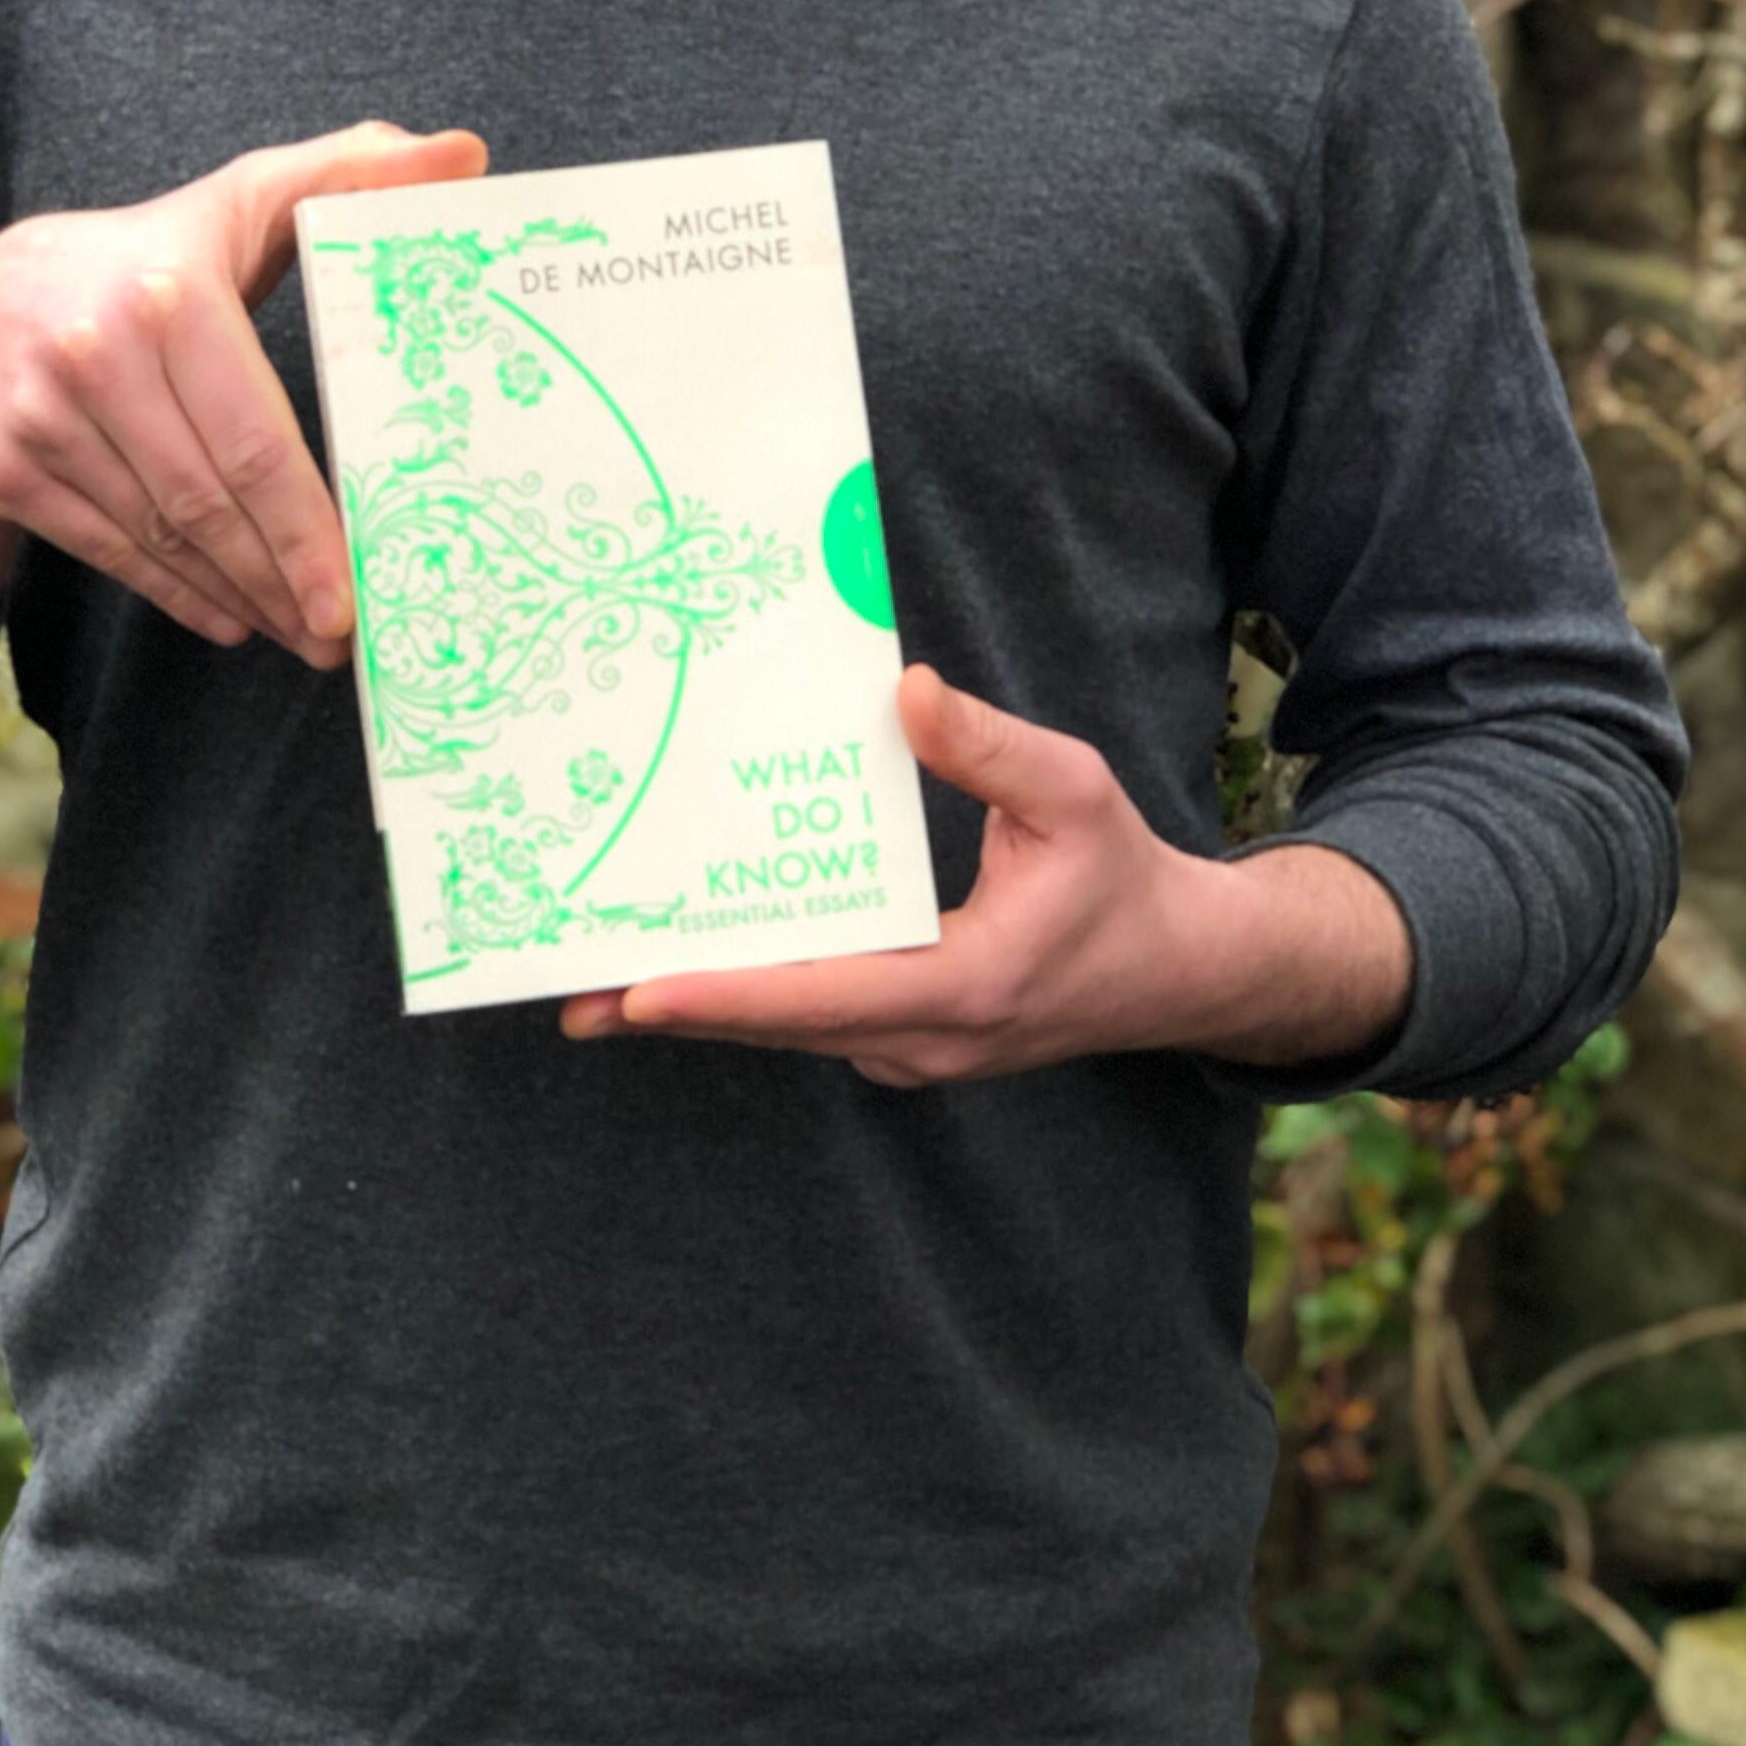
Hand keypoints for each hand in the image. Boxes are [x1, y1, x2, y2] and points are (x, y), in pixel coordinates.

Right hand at [0, 119, 485, 677]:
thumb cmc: (149, 258)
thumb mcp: (242, 201)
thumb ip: (352, 172)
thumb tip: (466, 153)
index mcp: (169, 298)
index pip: (252, 439)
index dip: (305, 525)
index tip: (352, 593)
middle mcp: (95, 358)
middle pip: (208, 502)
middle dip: (281, 581)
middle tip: (338, 637)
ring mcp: (43, 420)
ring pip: (161, 536)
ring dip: (238, 597)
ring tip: (298, 633)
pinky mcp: (9, 471)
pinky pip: (110, 552)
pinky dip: (174, 594)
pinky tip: (229, 618)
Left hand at [558, 662, 1413, 1083]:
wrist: (1179, 970)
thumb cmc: (1122, 876)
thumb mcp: (1074, 793)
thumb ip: (990, 748)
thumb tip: (908, 692)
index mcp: (963, 988)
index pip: (821, 998)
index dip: (725, 996)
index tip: (640, 993)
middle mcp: (922, 1043)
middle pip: (777, 1026)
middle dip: (674, 1005)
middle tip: (566, 984)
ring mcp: (910, 1053)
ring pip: (785, 1030)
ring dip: (699, 1004)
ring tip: (591, 978)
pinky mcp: (903, 1042)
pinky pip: (809, 1020)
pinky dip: (748, 994)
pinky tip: (685, 960)